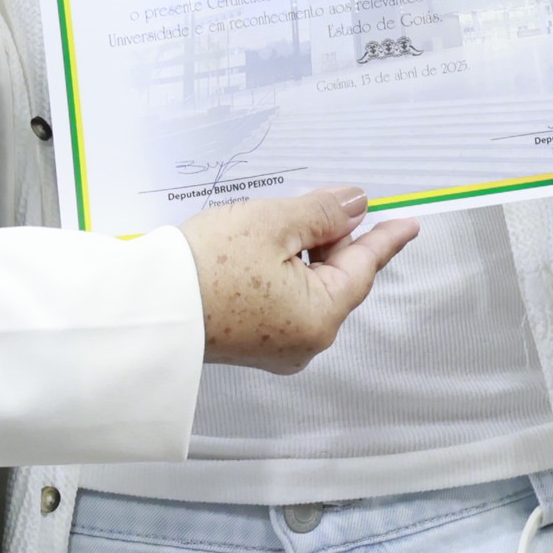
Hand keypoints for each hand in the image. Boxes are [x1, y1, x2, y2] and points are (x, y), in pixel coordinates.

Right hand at [179, 188, 415, 373]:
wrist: (144, 309)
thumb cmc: (206, 268)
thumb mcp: (274, 224)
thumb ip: (323, 213)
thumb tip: (356, 207)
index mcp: (320, 317)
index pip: (364, 266)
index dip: (385, 239)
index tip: (408, 225)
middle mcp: (304, 342)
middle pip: (335, 278)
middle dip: (334, 240)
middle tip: (331, 204)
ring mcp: (275, 348)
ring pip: (307, 288)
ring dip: (304, 254)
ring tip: (284, 221)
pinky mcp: (249, 343)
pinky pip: (282, 301)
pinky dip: (281, 273)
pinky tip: (264, 249)